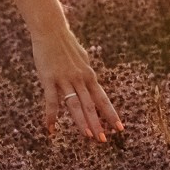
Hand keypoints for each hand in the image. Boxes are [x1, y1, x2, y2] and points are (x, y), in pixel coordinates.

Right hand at [32, 23, 121, 141]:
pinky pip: (51, 101)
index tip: (120, 129)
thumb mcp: (82, 59)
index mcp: (89, 75)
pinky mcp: (49, 78)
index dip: (111, 115)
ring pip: (75, 105)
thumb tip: (92, 82)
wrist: (50, 30)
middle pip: (91, 105)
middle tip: (103, 140)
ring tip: (87, 136)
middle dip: (98, 124)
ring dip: (82, 122)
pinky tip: (50, 128)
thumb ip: (86, 73)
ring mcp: (65, 79)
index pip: (103, 99)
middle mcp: (80, 79)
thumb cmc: (66, 45)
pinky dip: (51, 116)